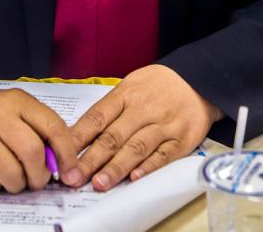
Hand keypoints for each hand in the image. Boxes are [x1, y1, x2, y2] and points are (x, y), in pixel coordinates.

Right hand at [0, 85, 79, 194]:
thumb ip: (40, 129)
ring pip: (11, 175)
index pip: (53, 127)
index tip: (70, 170)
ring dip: (19, 185)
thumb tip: (63, 163)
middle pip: (32, 153)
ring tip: (15, 177)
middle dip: (41, 175)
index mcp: (17, 102)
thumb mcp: (16, 108)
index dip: (67, 153)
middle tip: (39, 179)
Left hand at [67, 64, 221, 191]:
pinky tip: (134, 177)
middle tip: (74, 177)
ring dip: (116, 167)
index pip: (97, 117)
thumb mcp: (132, 85)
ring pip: (136, 148)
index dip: (78, 138)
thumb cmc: (159, 85)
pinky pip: (163, 155)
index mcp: (127, 93)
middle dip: (91, 159)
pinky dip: (148, 167)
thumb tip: (80, 134)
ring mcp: (164, 125)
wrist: (199, 79)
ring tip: (99, 182)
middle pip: (113, 136)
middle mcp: (144, 109)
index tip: (62, 155)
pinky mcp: (182, 139)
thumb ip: (110, 109)